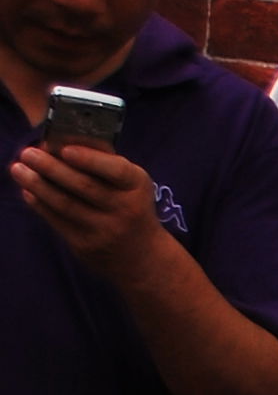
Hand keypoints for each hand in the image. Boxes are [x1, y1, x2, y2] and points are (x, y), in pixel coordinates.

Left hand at [11, 141, 164, 282]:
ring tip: (18, 169)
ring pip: (66, 204)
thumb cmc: (128, 204)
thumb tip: (62, 139)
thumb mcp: (129, 182)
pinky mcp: (87, 245)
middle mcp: (125, 209)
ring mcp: (106, 230)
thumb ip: (102, 160)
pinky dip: (40, 204)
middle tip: (28, 153)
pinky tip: (28, 191)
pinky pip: (58, 221)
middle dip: (52, 167)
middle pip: (84, 186)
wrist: (142, 255)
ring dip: (38, 185)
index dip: (90, 159)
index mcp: (137, 186)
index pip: (116, 170)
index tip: (64, 149)